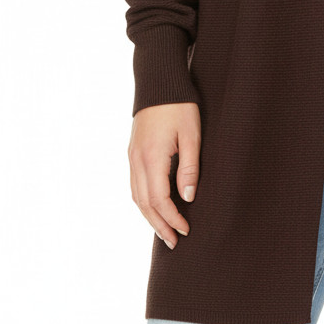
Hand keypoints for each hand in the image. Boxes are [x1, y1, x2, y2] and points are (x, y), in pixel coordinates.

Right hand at [128, 102, 200, 247]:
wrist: (159, 81)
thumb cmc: (180, 106)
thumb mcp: (191, 134)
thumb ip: (190, 167)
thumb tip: (187, 198)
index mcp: (151, 158)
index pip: (159, 200)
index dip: (172, 219)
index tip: (186, 231)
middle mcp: (137, 160)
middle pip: (144, 203)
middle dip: (159, 225)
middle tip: (173, 242)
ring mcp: (132, 156)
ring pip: (136, 196)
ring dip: (149, 216)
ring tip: (163, 231)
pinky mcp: (132, 151)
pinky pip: (135, 184)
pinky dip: (143, 201)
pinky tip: (153, 206)